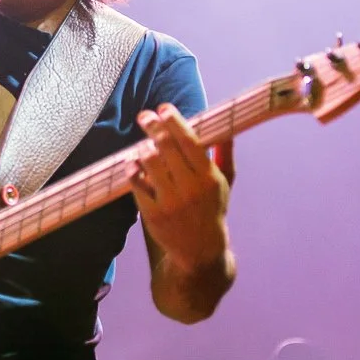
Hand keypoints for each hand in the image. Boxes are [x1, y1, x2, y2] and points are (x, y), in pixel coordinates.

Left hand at [129, 104, 232, 273]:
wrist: (200, 252)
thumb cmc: (212, 211)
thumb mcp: (224, 184)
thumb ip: (225, 155)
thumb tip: (227, 128)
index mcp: (209, 177)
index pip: (189, 141)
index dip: (174, 121)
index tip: (164, 108)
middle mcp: (190, 188)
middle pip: (166, 147)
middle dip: (153, 126)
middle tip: (144, 116)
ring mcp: (170, 201)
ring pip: (149, 162)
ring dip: (142, 148)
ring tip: (142, 145)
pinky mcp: (153, 214)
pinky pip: (136, 184)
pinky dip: (132, 170)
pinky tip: (132, 164)